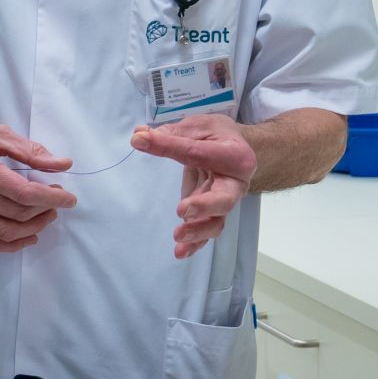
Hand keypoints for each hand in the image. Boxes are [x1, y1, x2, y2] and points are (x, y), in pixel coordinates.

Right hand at [0, 110, 74, 254]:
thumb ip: (30, 151)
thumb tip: (62, 164)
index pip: (26, 194)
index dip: (53, 199)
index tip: (70, 198)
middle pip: (19, 214)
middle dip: (45, 210)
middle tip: (57, 200)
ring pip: (6, 232)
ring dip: (32, 228)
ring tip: (46, 216)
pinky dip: (9, 245)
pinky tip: (26, 236)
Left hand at [130, 114, 257, 258]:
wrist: (237, 148)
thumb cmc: (218, 135)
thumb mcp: (198, 127)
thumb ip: (172, 134)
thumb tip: (140, 137)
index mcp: (235, 155)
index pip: (199, 153)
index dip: (169, 147)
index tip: (142, 141)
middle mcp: (236, 183)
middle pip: (224, 199)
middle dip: (204, 206)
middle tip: (183, 209)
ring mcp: (226, 201)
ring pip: (217, 222)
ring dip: (197, 231)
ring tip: (177, 235)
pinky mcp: (213, 213)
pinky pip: (207, 230)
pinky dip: (195, 243)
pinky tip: (181, 252)